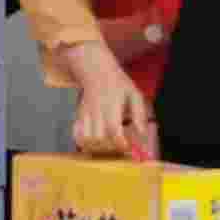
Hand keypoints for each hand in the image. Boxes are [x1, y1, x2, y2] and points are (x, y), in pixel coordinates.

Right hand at [66, 46, 155, 160]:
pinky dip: (85, 144)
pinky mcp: (78, 116)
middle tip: (119, 146)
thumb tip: (142, 133)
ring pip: (86, 140)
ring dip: (98, 147)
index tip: (127, 147)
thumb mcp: (134, 94)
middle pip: (99, 139)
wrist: (96, 71)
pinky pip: (77, 136)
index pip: (113, 129)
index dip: (121, 143)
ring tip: (107, 145)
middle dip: (110, 148)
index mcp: (111, 105)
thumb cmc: (118, 84)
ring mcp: (85, 114)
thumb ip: (139, 114)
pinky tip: (95, 142)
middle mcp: (96, 111)